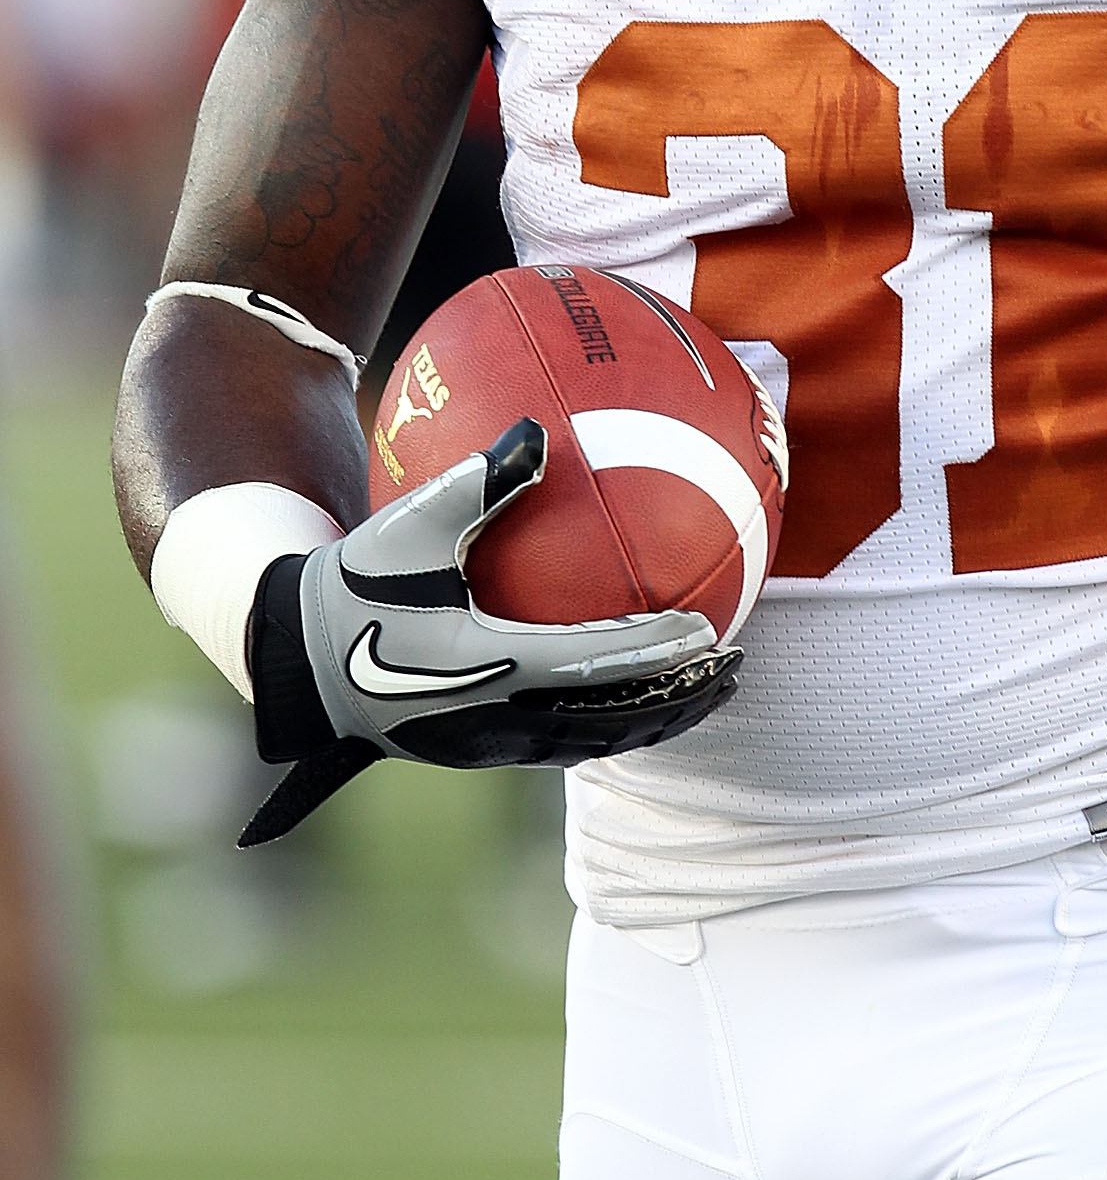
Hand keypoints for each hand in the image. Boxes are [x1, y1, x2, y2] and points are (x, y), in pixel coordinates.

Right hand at [240, 418, 738, 843]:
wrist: (299, 662)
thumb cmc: (358, 585)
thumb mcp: (409, 528)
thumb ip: (476, 481)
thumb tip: (537, 429)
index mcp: (487, 666)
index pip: (591, 663)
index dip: (654, 652)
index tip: (709, 630)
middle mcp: (498, 717)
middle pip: (612, 719)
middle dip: (679, 696)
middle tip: (733, 663)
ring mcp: (494, 744)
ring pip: (597, 742)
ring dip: (658, 718)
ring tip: (709, 688)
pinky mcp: (486, 750)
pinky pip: (571, 743)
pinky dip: (620, 724)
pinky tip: (644, 695)